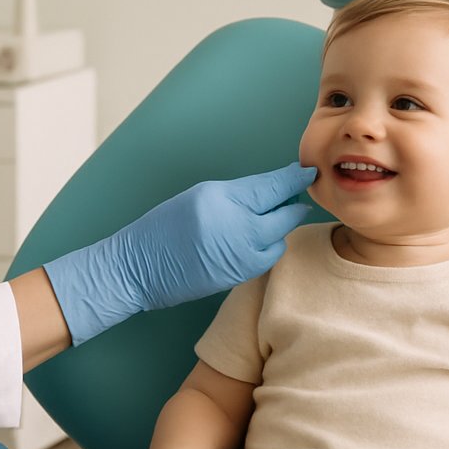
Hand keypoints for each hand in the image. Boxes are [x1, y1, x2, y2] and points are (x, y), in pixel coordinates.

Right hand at [44, 162, 315, 343]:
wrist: (140, 267)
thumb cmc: (165, 225)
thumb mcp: (200, 196)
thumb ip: (238, 193)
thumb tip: (272, 191)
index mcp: (223, 200)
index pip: (271, 187)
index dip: (293, 178)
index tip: (308, 171)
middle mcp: (236, 228)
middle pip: (284, 214)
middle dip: (292, 203)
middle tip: (295, 195)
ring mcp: (239, 256)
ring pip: (280, 238)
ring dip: (280, 228)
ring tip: (270, 219)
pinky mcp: (238, 276)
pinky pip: (267, 258)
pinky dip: (269, 247)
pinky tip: (258, 240)